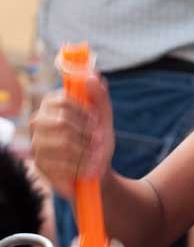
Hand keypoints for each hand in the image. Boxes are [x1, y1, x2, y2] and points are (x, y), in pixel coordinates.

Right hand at [30, 75, 114, 198]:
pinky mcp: (39, 165)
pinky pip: (61, 164)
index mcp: (51, 105)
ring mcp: (36, 143)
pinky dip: (80, 166)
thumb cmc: (98, 140)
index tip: (95, 120)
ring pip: (63, 143)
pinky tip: (86, 167)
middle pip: (62, 122)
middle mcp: (38, 122)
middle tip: (98, 140)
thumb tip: (95, 76)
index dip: (84, 111)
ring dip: (86, 151)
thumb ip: (100, 96)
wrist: (98, 170)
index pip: (63, 99)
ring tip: (94, 154)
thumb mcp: (104, 117)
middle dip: (87, 133)